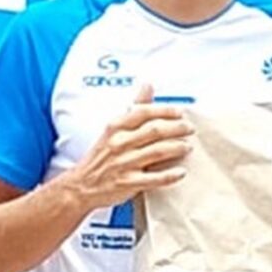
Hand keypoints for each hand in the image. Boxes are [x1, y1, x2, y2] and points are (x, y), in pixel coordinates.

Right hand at [66, 84, 192, 210]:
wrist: (82, 185)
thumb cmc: (101, 157)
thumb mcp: (113, 129)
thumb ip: (133, 109)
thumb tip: (148, 86)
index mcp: (116, 127)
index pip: (144, 112)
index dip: (165, 111)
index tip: (180, 112)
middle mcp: (119, 143)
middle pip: (155, 131)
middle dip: (177, 128)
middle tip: (189, 128)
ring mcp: (124, 163)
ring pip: (157, 152)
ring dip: (177, 148)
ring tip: (188, 147)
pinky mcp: (128, 183)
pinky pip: (154, 178)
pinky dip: (170, 175)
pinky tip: (181, 172)